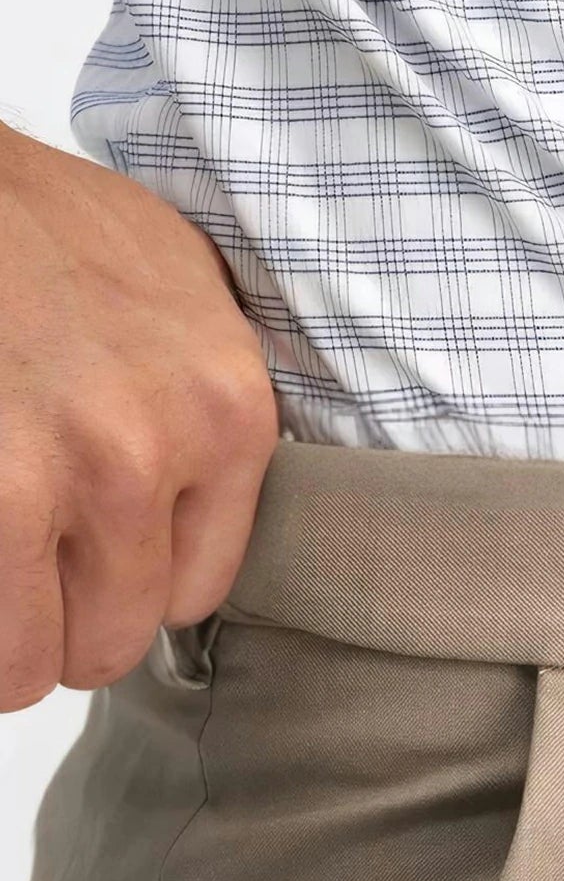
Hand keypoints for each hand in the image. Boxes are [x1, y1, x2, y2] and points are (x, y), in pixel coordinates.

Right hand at [0, 122, 278, 710]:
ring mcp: (45, 477)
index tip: (97, 568)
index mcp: (224, 414)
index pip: (194, 590)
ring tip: (7, 578)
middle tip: (33, 580)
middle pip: (116, 636)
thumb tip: (196, 502)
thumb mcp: (181, 293)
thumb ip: (205, 407)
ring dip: (11, 641)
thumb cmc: (47, 224)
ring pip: (38, 656)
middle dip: (68, 627)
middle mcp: (145, 456)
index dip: (133, 589)